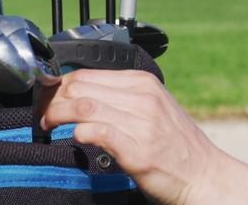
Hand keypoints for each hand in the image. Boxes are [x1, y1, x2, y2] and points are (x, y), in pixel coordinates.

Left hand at [40, 69, 247, 204]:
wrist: (205, 175)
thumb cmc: (177, 146)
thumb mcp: (154, 109)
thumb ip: (122, 99)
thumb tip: (81, 97)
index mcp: (143, 83)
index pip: (87, 73)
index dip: (59, 86)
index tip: (47, 99)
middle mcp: (143, 97)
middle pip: (80, 86)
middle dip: (52, 100)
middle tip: (42, 115)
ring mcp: (141, 122)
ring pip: (84, 106)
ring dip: (57, 116)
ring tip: (48, 126)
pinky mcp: (138, 149)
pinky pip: (97, 131)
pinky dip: (79, 133)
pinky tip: (75, 139)